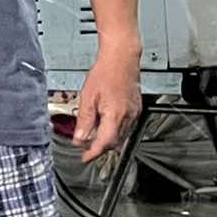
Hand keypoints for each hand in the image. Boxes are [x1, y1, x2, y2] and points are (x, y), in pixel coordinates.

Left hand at [74, 47, 141, 163]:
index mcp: (115, 115)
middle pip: (114, 143)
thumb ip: (84, 121)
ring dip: (108, 140)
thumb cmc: (105, 72)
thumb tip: (79, 139)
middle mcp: (128, 116)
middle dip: (100, 148)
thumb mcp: (87, 97)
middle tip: (86, 148)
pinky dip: (116, 131)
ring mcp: (134, 113)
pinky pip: (127, 127)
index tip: (85, 158)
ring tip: (94, 136)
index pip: (104, 143)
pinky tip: (106, 125)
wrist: (121, 58)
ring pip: (122, 136)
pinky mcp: (137, 109)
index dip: (94, 153)